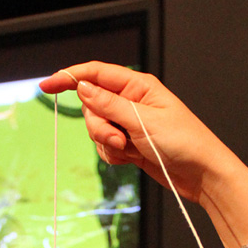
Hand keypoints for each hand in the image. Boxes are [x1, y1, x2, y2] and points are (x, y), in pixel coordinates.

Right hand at [40, 62, 232, 201]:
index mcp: (138, 86)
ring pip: (97, 128)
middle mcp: (131, 101)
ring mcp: (129, 123)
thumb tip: (82, 87)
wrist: (201, 174)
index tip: (47, 85)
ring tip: (129, 150)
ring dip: (107, 142)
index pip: (96, 73)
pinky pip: (105, 146)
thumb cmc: (184, 142)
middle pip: (92, 105)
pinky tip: (131, 158)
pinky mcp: (129, 143)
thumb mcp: (143, 121)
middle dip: (98, 125)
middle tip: (118, 139)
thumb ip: (109, 104)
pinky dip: (113, 154)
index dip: (70, 77)